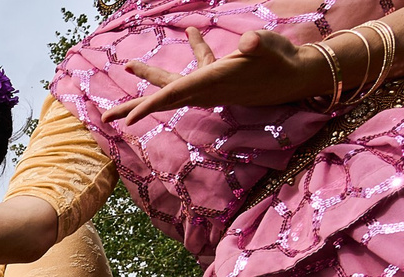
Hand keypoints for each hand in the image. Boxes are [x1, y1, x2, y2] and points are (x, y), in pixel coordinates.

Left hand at [103, 24, 323, 126]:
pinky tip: (192, 30)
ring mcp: (211, 83)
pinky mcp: (220, 74)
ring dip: (151, 74)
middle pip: (162, 98)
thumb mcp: (269, 49)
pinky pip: (200, 64)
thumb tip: (249, 42)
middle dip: (133, 108)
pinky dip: (195, 48)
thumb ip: (258, 46)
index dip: (148, 107)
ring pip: (174, 82)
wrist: (299, 75)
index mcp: (211, 82)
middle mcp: (205, 88)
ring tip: (128, 65)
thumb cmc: (283, 61)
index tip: (127, 120)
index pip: (173, 95)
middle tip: (105, 119)